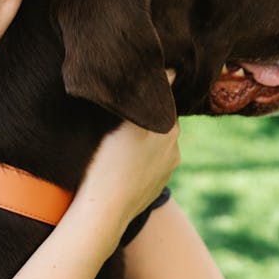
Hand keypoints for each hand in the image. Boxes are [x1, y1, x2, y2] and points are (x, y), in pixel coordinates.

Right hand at [73, 80, 179, 251]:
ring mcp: (165, 173)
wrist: (104, 210)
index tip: (133, 92)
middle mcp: (174, 151)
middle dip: (146, 119)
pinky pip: (147, 168)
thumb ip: (154, 93)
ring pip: (154, 148)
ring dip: (141, 143)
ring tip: (117, 143)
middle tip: (121, 116)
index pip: (164, 102)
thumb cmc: (109, 161)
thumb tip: (174, 68)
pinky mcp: (153, 189)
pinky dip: (137, 163)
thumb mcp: (127, 121)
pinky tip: (119, 164)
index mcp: (170, 130)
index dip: (149, 96)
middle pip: (160, 124)